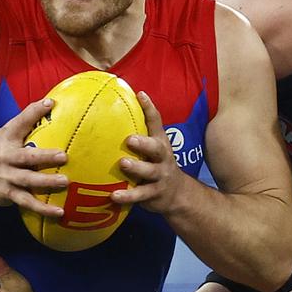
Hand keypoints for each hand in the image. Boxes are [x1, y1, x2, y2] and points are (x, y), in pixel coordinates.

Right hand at [0, 98, 67, 217]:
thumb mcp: (7, 133)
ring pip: (27, 182)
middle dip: (45, 157)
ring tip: (65, 183)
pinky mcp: (7, 195)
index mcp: (7, 140)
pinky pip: (27, 202)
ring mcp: (6, 178)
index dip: (33, 113)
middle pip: (26, 157)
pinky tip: (59, 213)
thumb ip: (27, 119)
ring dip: (46, 183)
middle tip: (64, 156)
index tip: (50, 104)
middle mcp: (5, 159)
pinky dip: (43, 209)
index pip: (19, 123)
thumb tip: (51, 102)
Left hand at [112, 92, 188, 214]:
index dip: (149, 108)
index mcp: (160, 143)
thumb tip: (112, 114)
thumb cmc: (157, 165)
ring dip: (137, 168)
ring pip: (150, 172)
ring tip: (123, 163)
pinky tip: (114, 196)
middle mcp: (163, 158)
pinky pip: (141, 195)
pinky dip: (128, 195)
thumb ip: (139, 134)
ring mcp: (160, 176)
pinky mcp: (155, 193)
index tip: (140, 95)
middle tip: (130, 139)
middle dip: (144, 143)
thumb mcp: (153, 148)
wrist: (178, 194)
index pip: (156, 123)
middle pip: (156, 148)